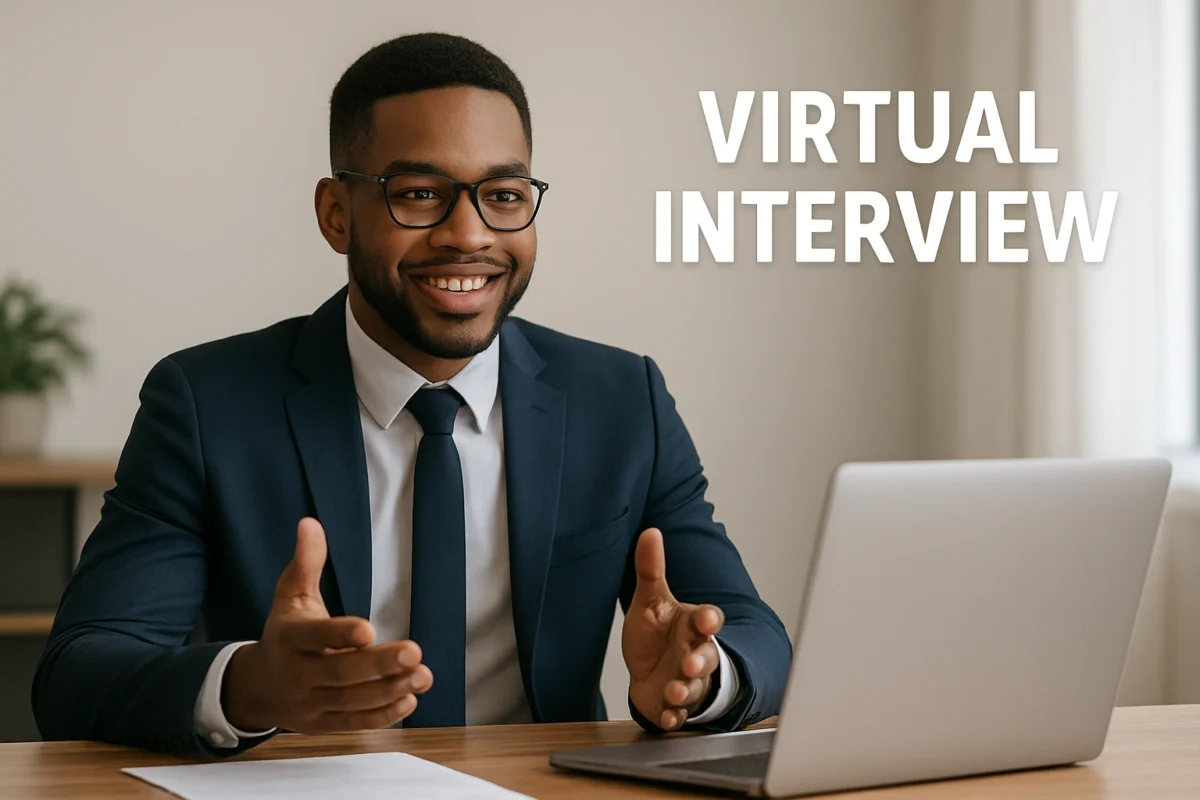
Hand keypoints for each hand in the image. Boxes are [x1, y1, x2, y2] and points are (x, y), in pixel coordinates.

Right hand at [222, 517, 432, 732]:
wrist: (258, 689)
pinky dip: (383, 715)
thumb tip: (310, 523)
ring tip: (423, 674)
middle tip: (415, 651)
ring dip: (390, 690)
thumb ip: (305, 564)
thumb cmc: (285, 635)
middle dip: (379, 664)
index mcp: (290, 639)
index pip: (315, 637)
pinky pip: (355, 723)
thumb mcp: (290, 597)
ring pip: (352, 700)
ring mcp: (310, 703)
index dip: (341, 634)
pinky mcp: (323, 724)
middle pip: (341, 672)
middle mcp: (298, 674)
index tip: (369, 629)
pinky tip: (410, 699)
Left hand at [623, 527, 724, 731]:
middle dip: (700, 661)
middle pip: (706, 658)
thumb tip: (650, 532)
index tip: (707, 618)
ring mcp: (686, 682)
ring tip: (673, 688)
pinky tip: (667, 717)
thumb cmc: (657, 634)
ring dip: (685, 689)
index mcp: (692, 626)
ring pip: (693, 687)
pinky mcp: (674, 705)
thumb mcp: (651, 601)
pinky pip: (678, 714)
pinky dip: (673, 716)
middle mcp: (695, 654)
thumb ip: (651, 570)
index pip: (709, 620)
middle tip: (691, 662)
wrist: (649, 671)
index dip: (709, 619)